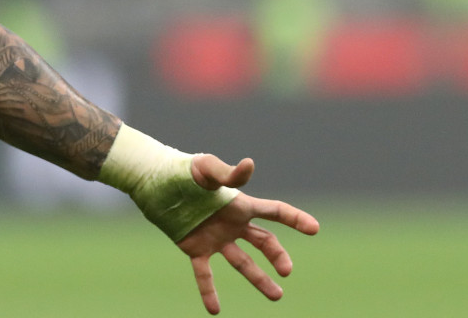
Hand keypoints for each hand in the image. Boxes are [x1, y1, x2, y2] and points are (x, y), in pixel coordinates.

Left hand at [176, 155, 319, 313]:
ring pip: (242, 263)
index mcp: (239, 204)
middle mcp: (231, 223)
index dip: (295, 218)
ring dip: (259, 279)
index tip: (314, 229)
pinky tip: (214, 310)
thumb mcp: (205, 169)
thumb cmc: (181, 171)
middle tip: (286, 271)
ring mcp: (215, 238)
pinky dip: (209, 291)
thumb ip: (228, 173)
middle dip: (277, 256)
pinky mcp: (195, 249)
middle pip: (264, 241)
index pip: (274, 211)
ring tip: (277, 296)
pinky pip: (205, 274)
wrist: (153, 182)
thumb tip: (249, 164)